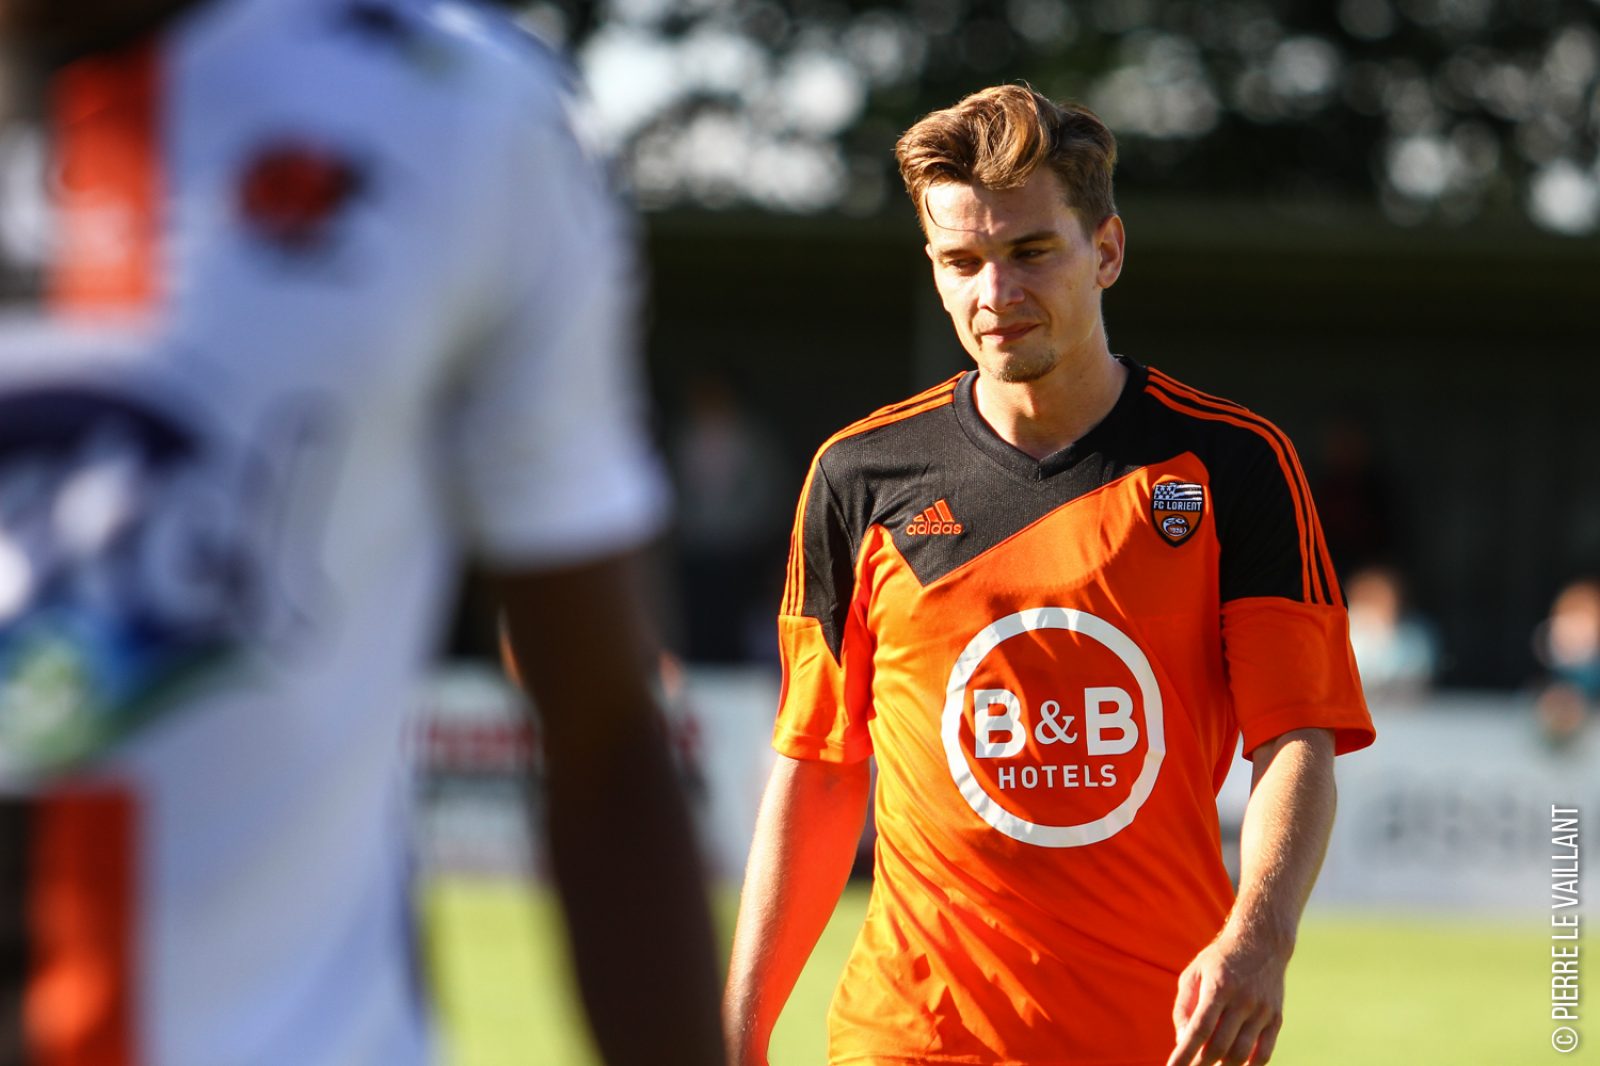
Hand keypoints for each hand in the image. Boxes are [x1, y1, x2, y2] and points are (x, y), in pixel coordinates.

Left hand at [1165, 929, 1288, 1065]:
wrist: (1262, 942)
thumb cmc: (1220, 960)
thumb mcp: (1194, 974)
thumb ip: (1184, 1007)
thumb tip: (1182, 1040)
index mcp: (1219, 986)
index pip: (1199, 1029)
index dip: (1185, 1053)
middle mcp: (1243, 1000)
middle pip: (1220, 1046)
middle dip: (1201, 1063)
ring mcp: (1263, 1011)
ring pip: (1241, 1054)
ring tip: (1210, 1063)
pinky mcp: (1276, 1018)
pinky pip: (1264, 1054)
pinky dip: (1248, 1065)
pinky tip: (1233, 1063)